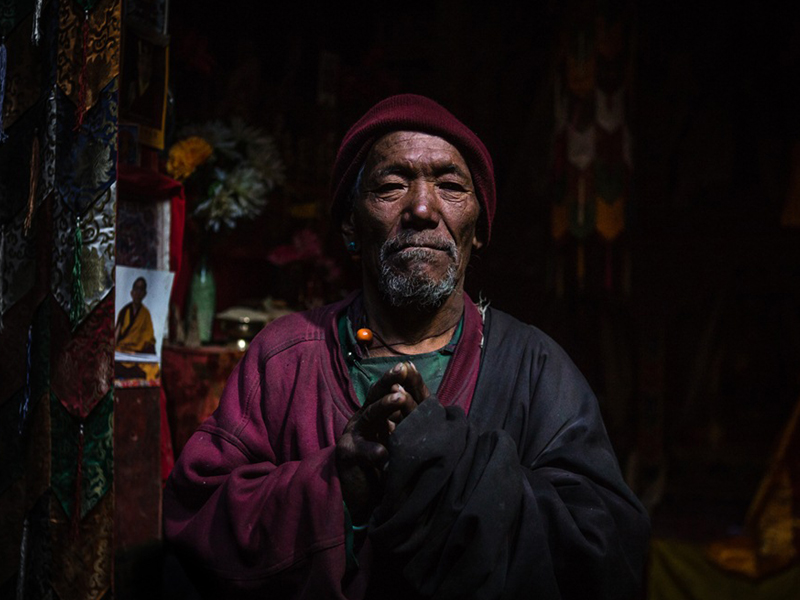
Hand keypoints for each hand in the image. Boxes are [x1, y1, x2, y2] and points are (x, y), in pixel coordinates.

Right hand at [336, 362, 428, 522]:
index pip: (389, 390)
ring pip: (370, 415)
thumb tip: (432, 401)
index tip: (411, 366)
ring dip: (385, 406)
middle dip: (390, 381)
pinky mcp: (346, 454)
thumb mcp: (399, 440)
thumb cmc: (388, 468)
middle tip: (402, 371)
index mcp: (378, 413)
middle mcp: (364, 419)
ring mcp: (353, 434)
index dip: (400, 379)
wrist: (366, 500)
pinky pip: (360, 450)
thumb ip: (407, 422)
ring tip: (400, 398)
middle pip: (376, 395)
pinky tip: (382, 453)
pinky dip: (371, 451)